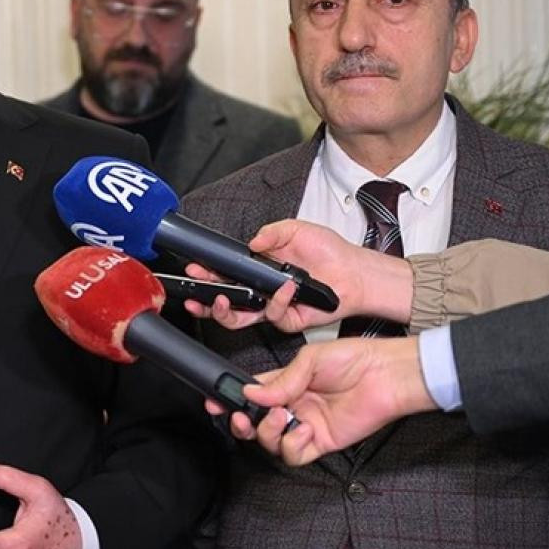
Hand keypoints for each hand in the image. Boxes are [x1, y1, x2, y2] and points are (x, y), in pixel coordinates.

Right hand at [183, 219, 413, 332]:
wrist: (353, 272)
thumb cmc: (329, 252)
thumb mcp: (296, 229)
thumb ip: (271, 232)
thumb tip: (251, 241)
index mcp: (259, 269)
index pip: (226, 274)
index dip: (208, 275)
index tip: (195, 270)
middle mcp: (262, 290)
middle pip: (225, 301)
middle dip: (205, 299)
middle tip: (196, 293)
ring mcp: (272, 306)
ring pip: (239, 317)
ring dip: (225, 311)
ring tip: (221, 299)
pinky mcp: (286, 319)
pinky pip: (272, 315)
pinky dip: (276, 301)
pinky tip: (284, 288)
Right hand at [234, 337, 435, 465]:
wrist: (385, 376)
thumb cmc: (355, 359)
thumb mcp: (310, 359)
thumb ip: (280, 380)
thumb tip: (252, 393)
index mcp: (286, 382)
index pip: (252, 393)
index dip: (233, 399)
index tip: (217, 400)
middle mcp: (293, 405)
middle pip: (255, 423)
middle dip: (242, 423)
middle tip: (240, 418)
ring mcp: (306, 425)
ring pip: (271, 442)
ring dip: (268, 431)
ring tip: (282, 416)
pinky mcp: (321, 442)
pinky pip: (295, 454)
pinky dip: (292, 445)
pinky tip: (302, 429)